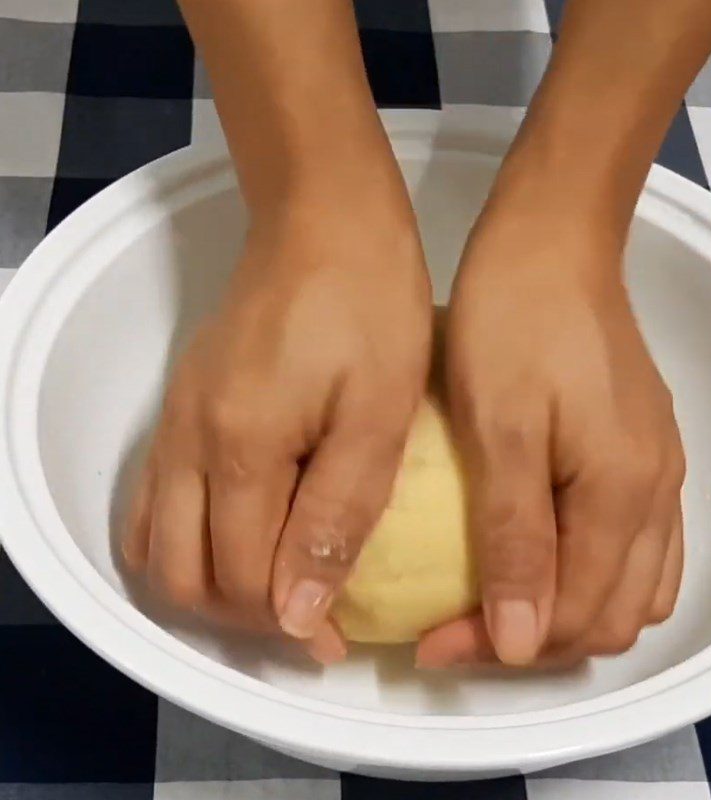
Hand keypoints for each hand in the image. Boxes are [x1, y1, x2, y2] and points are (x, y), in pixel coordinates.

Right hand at [123, 171, 431, 663]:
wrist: (326, 218)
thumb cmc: (368, 305)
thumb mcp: (377, 415)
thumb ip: (335, 516)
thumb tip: (295, 612)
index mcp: (240, 448)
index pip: (241, 580)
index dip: (287, 628)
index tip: (335, 644)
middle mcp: (186, 442)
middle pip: (182, 574)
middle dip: (240, 621)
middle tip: (304, 624)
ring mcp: (175, 419)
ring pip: (155, 542)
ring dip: (206, 586)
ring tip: (270, 594)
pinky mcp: (182, 401)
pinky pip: (153, 497)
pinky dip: (183, 539)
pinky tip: (234, 536)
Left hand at [417, 201, 684, 668]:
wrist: (551, 242)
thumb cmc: (513, 323)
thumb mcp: (502, 432)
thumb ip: (518, 539)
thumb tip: (518, 642)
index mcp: (623, 494)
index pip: (571, 617)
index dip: (501, 646)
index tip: (433, 642)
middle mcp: (658, 493)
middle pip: (609, 616)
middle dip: (534, 642)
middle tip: (456, 631)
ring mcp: (659, 470)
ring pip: (634, 589)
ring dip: (570, 615)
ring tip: (500, 610)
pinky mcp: (645, 448)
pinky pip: (642, 546)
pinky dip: (597, 576)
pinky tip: (548, 562)